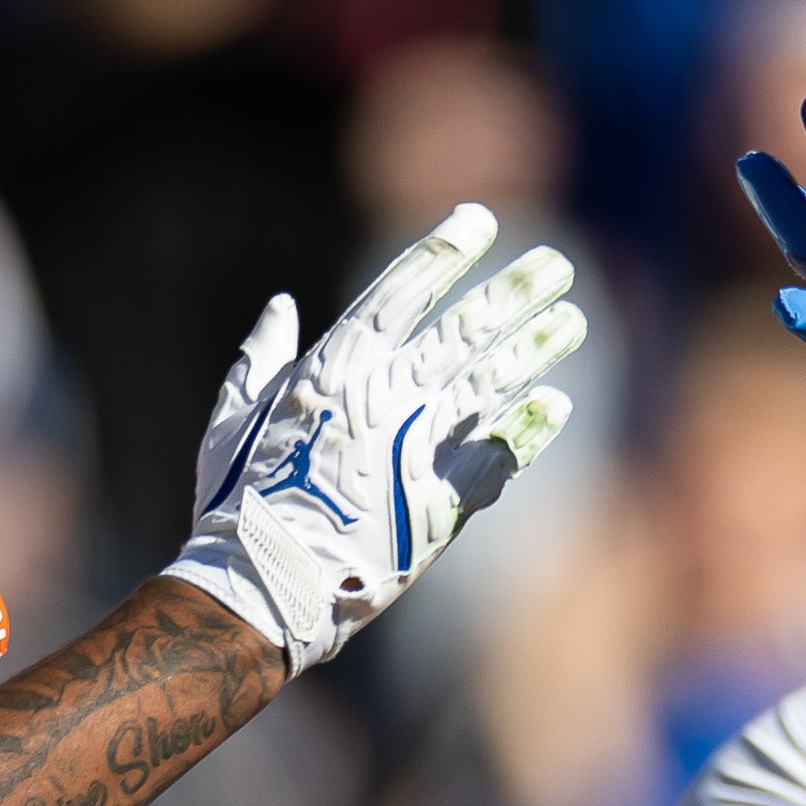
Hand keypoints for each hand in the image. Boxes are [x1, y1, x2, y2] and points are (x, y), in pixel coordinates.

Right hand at [168, 205, 586, 674]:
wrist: (269, 585)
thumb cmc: (237, 503)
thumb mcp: (231, 419)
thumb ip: (259, 359)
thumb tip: (279, 307)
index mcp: (337, 366)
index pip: (403, 288)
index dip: (445, 250)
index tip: (481, 220)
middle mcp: (391, 394)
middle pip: (469, 327)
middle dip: (516, 290)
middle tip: (555, 264)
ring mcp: (425, 445)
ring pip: (496, 380)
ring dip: (538, 347)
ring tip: (574, 320)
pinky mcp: (448, 499)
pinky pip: (500, 452)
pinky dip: (530, 426)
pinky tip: (556, 404)